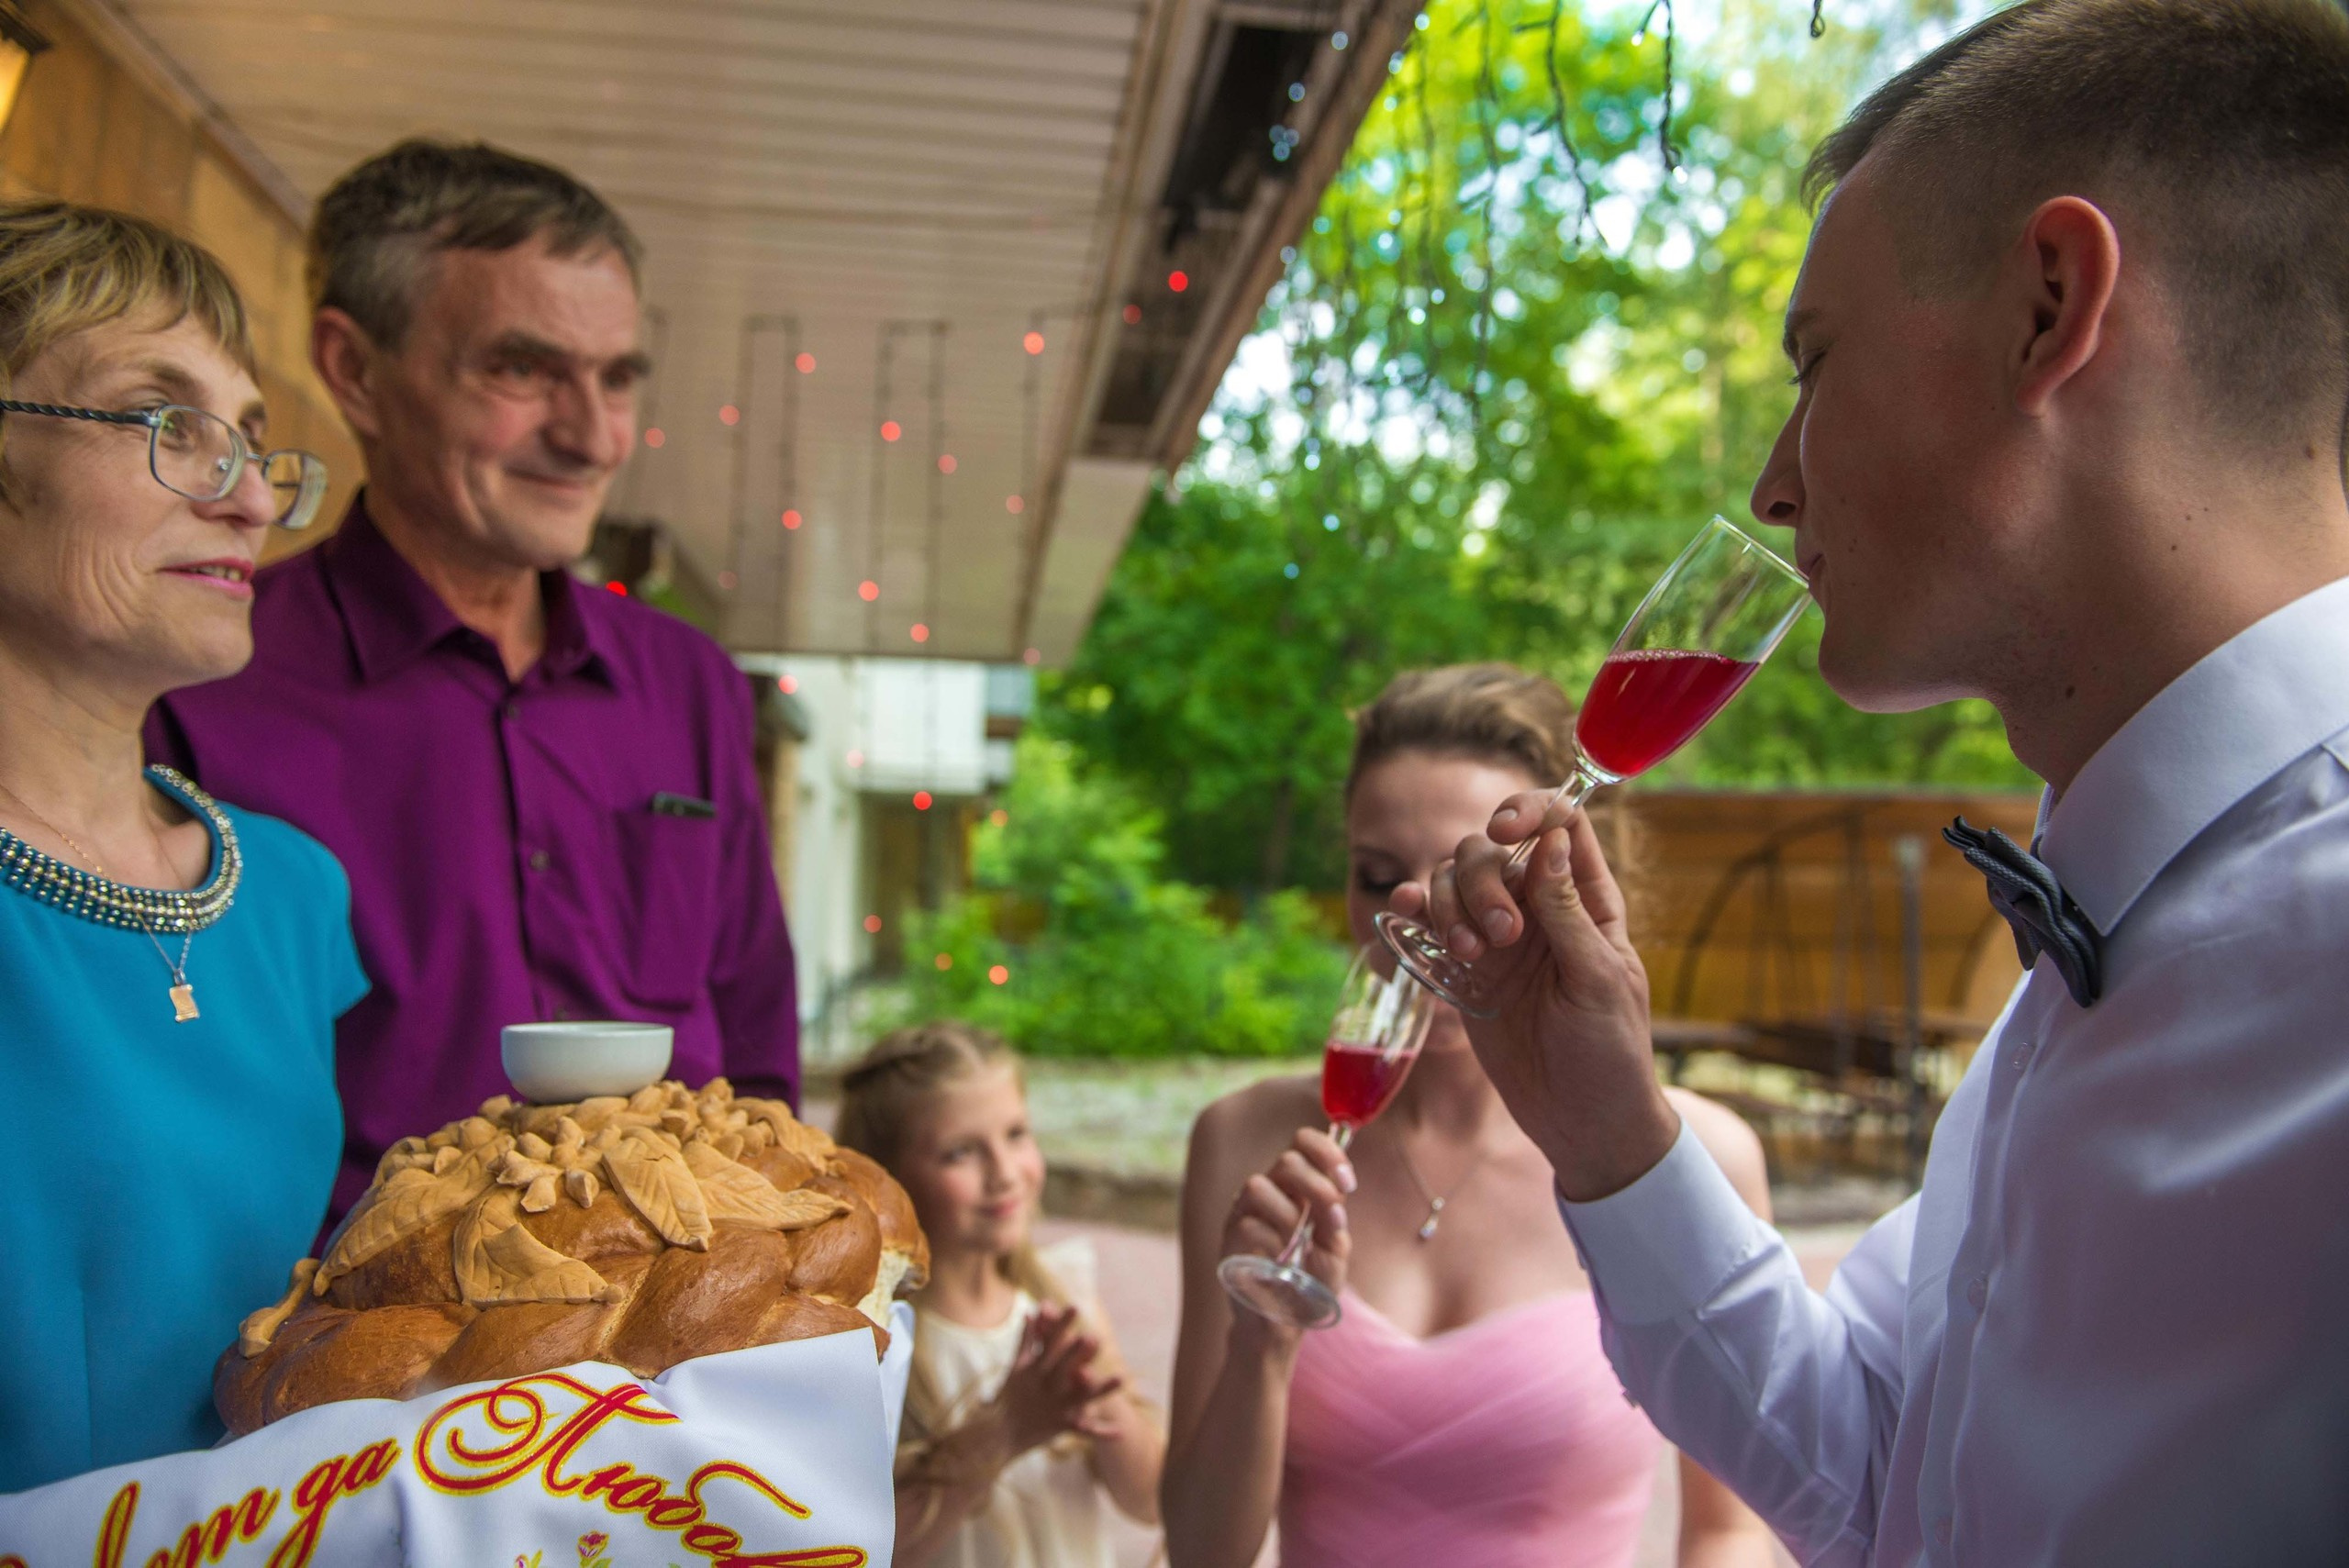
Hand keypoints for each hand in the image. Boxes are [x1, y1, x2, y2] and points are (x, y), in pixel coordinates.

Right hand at [993, 1303, 1123, 1454]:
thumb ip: (1026, 1340)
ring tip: (1121, 1377)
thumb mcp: (1016, 1367)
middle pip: (1063, 1367)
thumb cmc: (1009, 1396)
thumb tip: (1029, 1312)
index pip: (1050, 1342)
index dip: (1062, 1325)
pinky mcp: (1060, 1426)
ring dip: (1101, 1389)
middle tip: (1093, 1337)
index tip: (1075, 1306)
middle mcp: (1044, 1386)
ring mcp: (1054, 1406)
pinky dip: (1100, 1431)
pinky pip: (1083, 1429)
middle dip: (1077, 1354)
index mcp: (1034, 1370)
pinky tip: (1120, 1431)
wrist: (999, 1433)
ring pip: (1080, 1397)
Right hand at [1220, 1126, 1355, 1334]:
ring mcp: (1243, 1215)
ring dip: (1290, 1214)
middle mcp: (1267, 1194)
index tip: (1347, 1180)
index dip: (1326, 1151)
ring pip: (1258, 1185)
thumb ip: (1335, 1219)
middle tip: (1332, 1209)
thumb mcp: (1334, 1249)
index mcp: (1294, 1189)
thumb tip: (1336, 1196)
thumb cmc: (1309, 1284)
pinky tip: (1280, 1263)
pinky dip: (1273, 1242)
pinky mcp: (1228, 1240)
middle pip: (1286, 1160)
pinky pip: (1248, 1225)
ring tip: (1298, 1244)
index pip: (1302, 1144)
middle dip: (1316, 1183)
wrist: (1284, 1325)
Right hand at [1398, 795, 1678, 1199]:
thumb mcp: (1597, 979)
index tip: (1504, 834)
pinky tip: (1406, 919)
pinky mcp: (1464, 969)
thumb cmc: (1609, 1053)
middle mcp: (1539, 907)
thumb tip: (1552, 839)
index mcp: (1588, 900)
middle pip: (1493, 848)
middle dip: (1483, 879)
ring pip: (1455, 879)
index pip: (1561, 822)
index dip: (1529, 812)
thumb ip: (1568, 912)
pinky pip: (1429, 923)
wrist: (1579, 1121)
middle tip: (1499, 938)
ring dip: (1449, 903)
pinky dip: (1412, 912)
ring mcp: (1499, 936)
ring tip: (1467, 955)